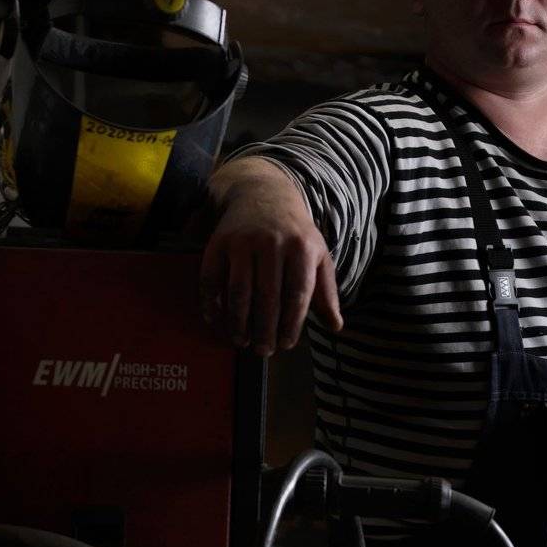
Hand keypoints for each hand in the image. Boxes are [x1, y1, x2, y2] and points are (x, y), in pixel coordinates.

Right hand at [200, 173, 342, 355]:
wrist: (265, 195)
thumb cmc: (296, 234)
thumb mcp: (318, 256)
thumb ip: (325, 292)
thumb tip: (335, 326)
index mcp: (302, 249)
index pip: (297, 294)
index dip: (291, 324)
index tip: (286, 345)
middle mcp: (273, 243)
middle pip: (268, 297)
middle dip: (265, 329)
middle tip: (263, 351)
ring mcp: (244, 242)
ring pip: (239, 290)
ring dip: (238, 321)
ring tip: (241, 340)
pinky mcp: (220, 241)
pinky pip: (212, 276)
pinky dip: (211, 301)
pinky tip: (214, 319)